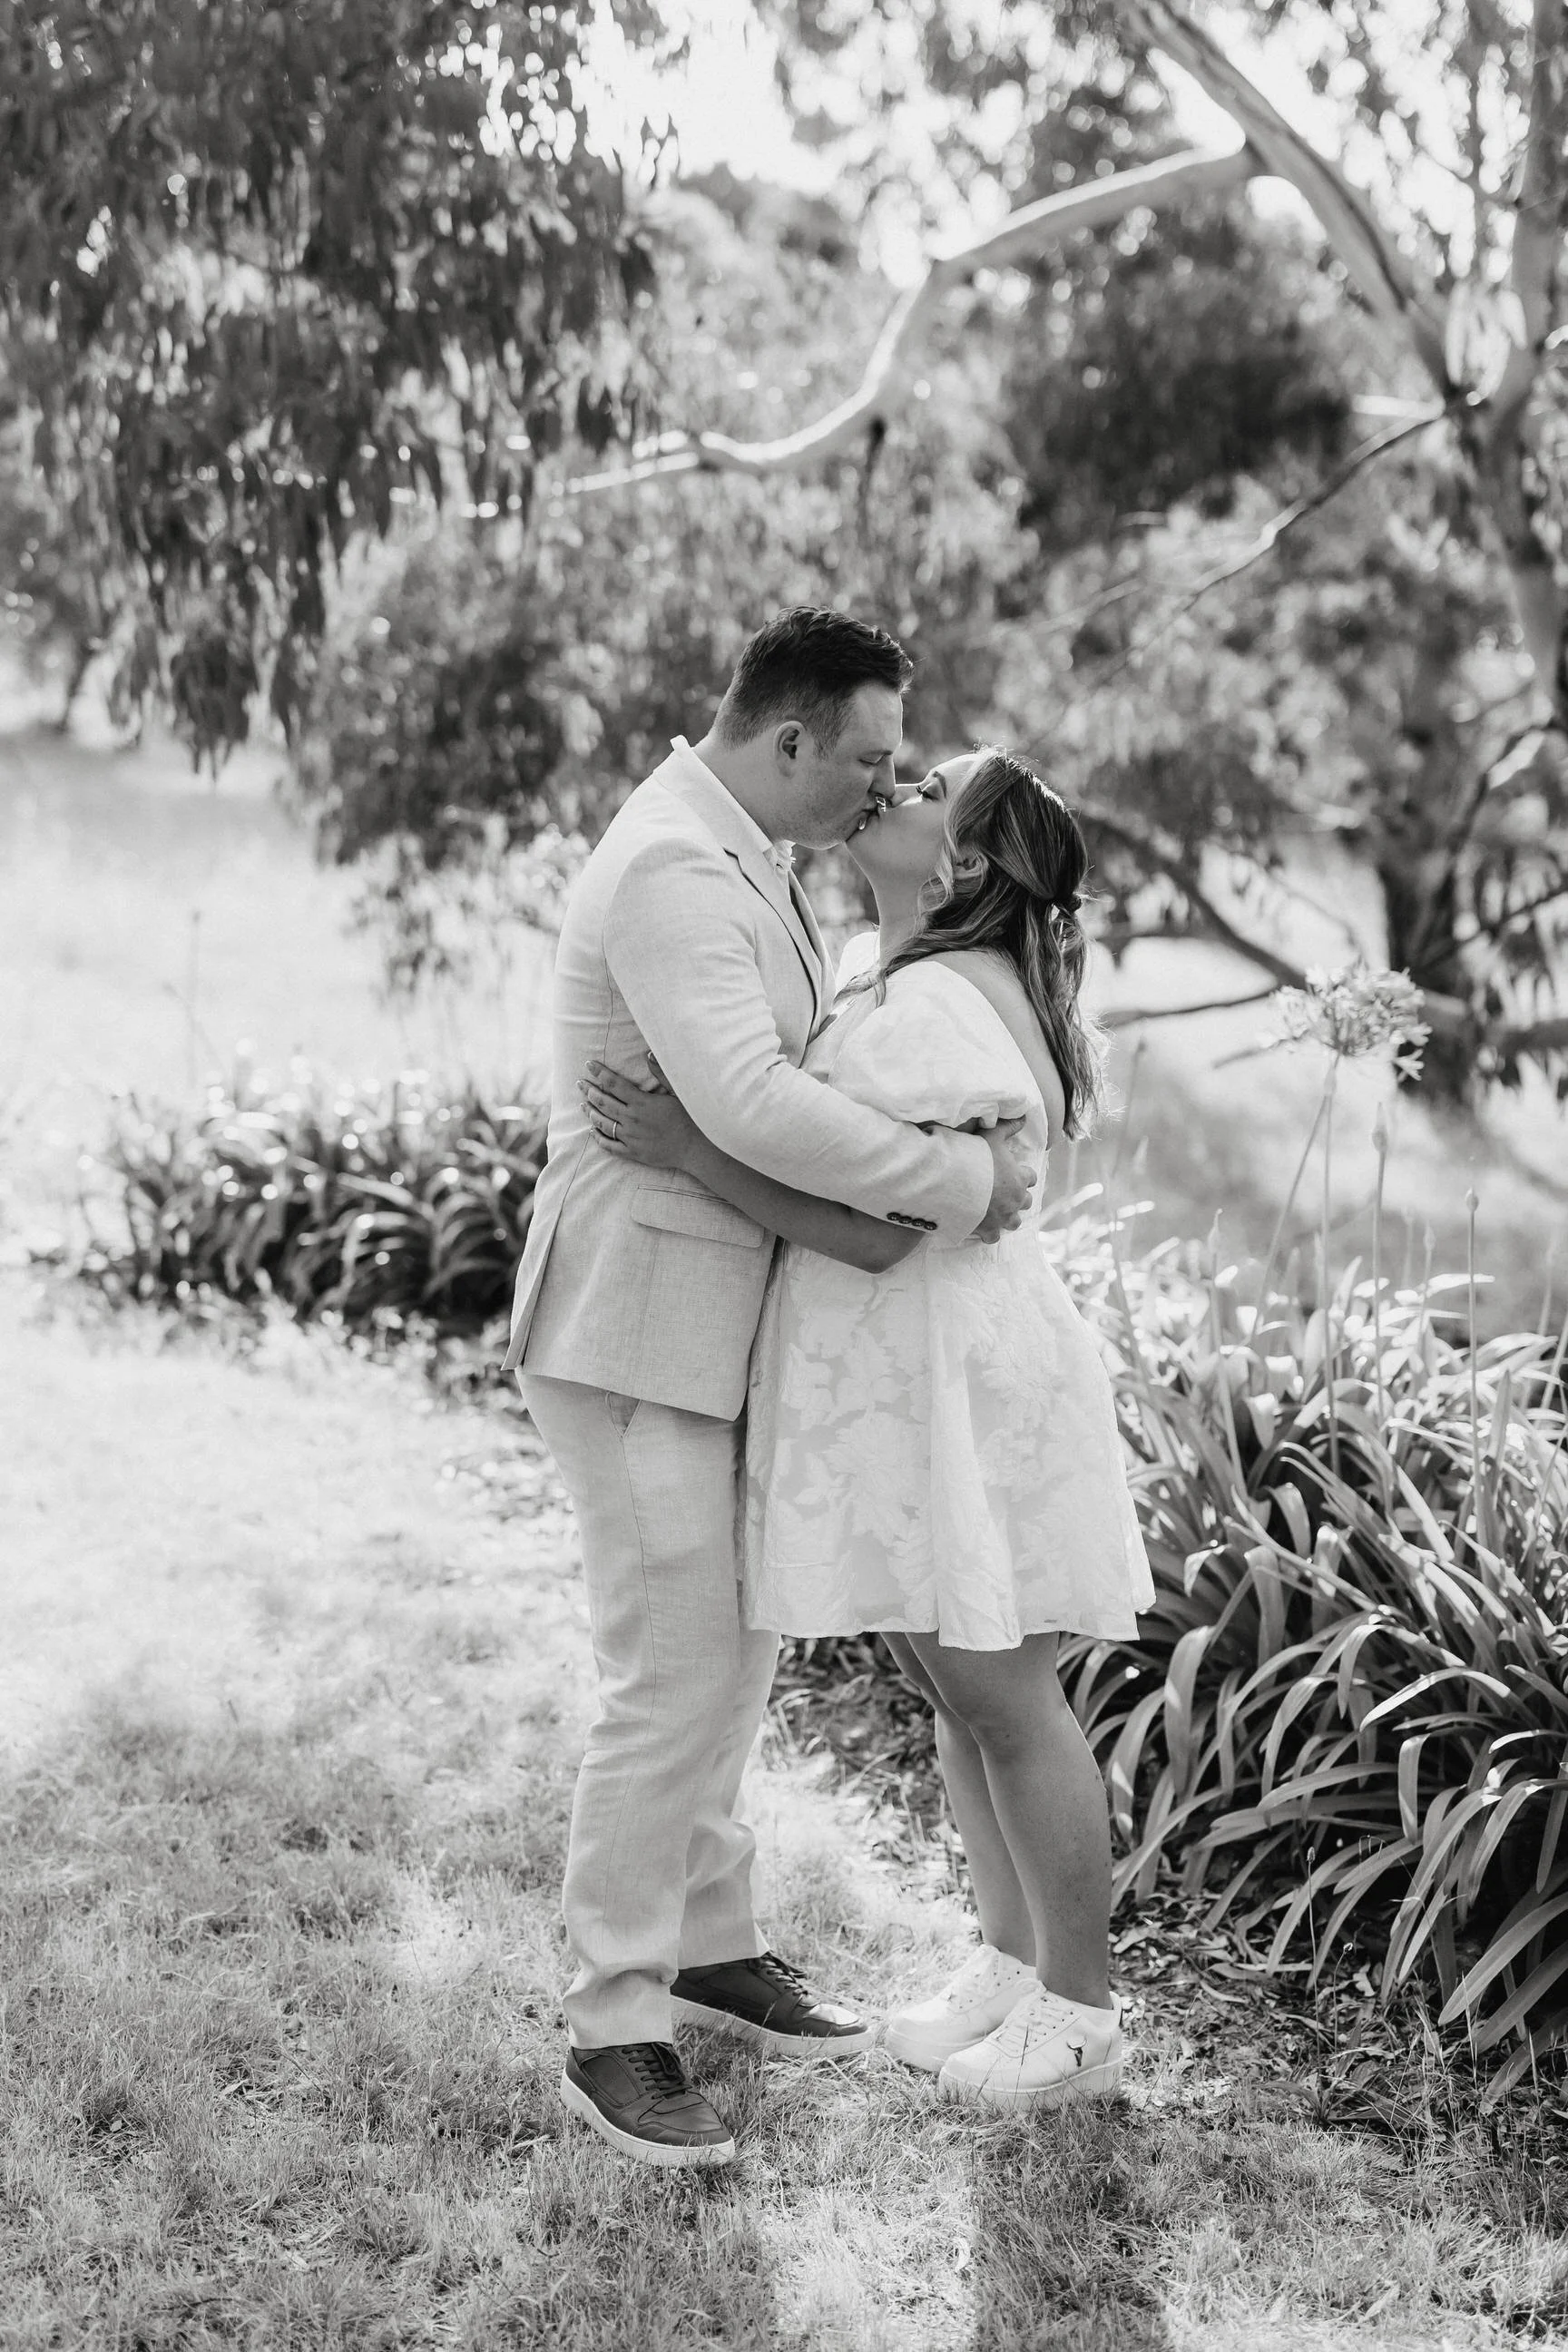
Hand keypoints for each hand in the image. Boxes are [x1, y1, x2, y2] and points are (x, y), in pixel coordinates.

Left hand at [580, 1055, 703, 1173]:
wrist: (695, 1148)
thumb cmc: (690, 1117)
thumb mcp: (678, 1092)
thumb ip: (661, 1073)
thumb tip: (648, 1053)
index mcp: (641, 1102)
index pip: (614, 1084)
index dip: (599, 1073)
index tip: (589, 1065)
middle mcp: (632, 1119)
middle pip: (603, 1102)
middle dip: (589, 1090)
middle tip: (579, 1083)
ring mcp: (630, 1137)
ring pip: (602, 1123)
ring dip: (590, 1112)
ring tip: (582, 1104)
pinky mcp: (633, 1152)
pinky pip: (609, 1145)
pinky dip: (598, 1138)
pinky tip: (592, 1131)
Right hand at [973, 1116, 1036, 1242]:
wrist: (956, 1183)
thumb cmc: (976, 1157)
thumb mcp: (992, 1136)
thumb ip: (1008, 1126)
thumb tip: (1024, 1117)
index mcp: (1020, 1178)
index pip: (1031, 1177)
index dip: (1023, 1175)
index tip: (1014, 1172)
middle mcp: (1016, 1200)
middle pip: (1026, 1201)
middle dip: (1018, 1197)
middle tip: (1004, 1192)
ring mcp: (1003, 1217)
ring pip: (1014, 1222)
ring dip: (1008, 1217)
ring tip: (998, 1212)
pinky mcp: (988, 1230)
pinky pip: (993, 1238)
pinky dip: (990, 1234)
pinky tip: (982, 1228)